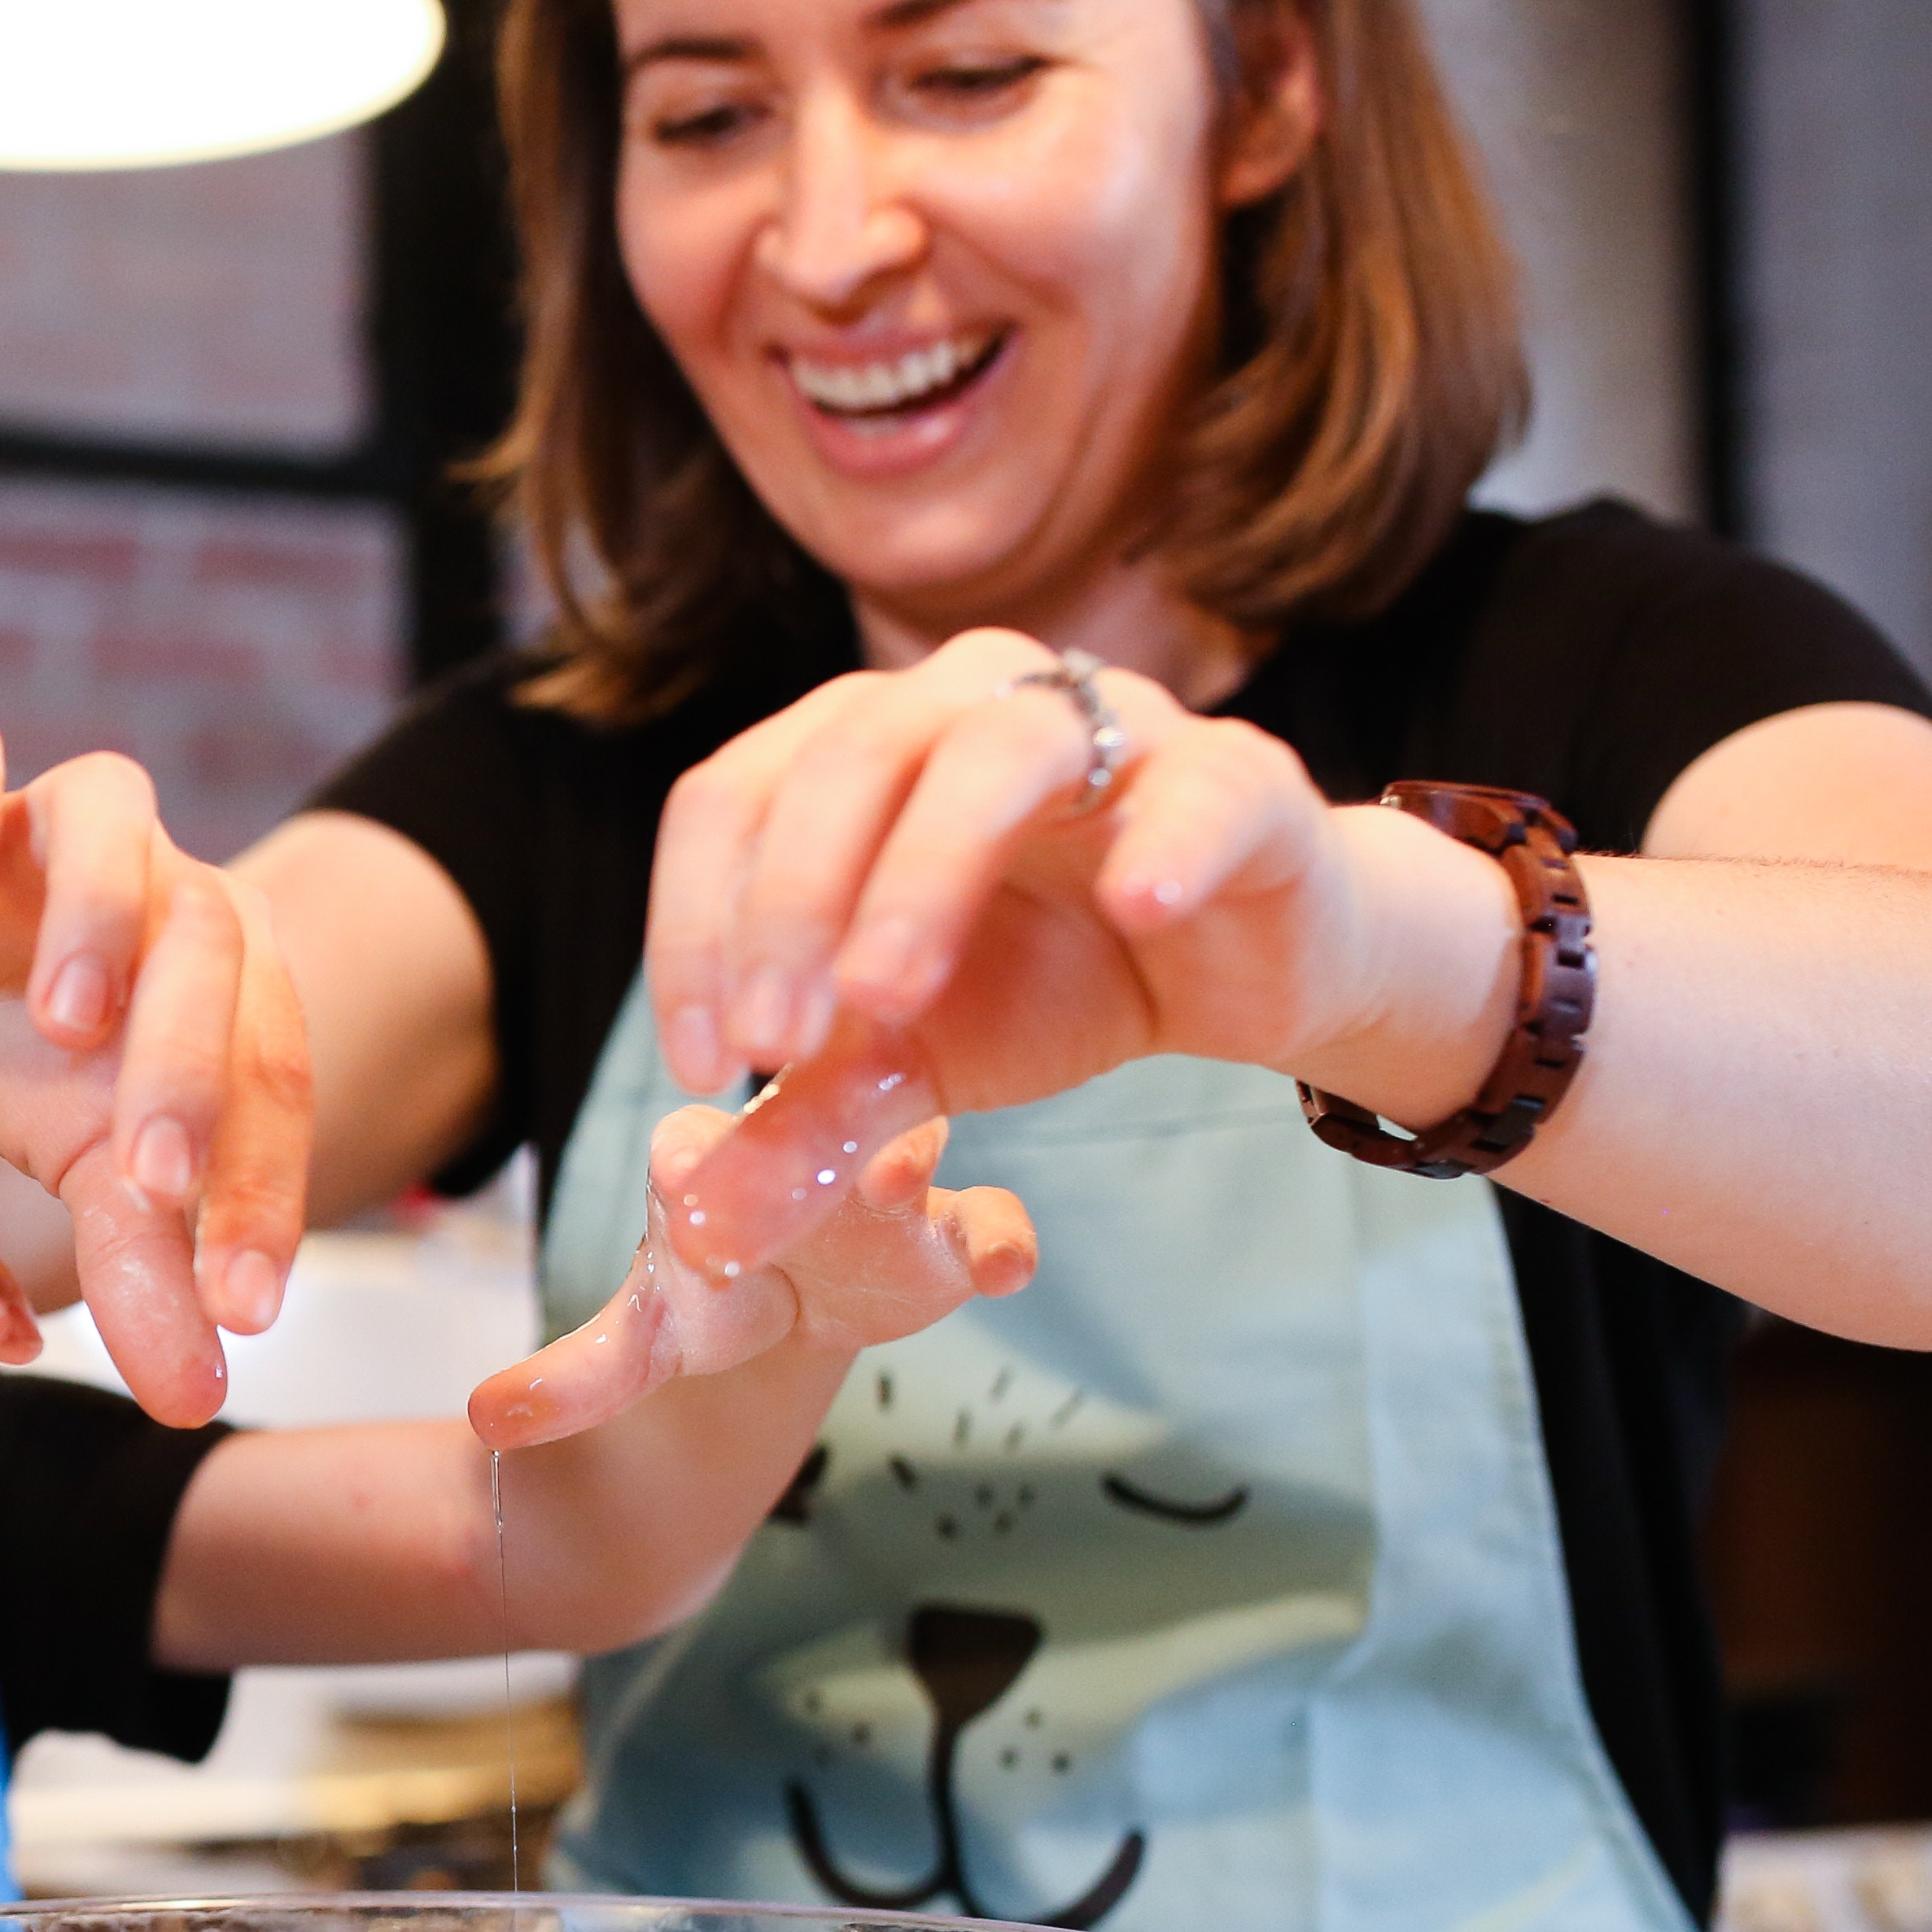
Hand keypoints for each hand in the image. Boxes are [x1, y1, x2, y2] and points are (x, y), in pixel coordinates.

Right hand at [0, 715, 313, 1423]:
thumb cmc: (30, 1073)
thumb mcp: (85, 1182)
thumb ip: (143, 1276)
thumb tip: (190, 1402)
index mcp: (229, 981)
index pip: (275, 1079)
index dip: (264, 1194)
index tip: (240, 1307)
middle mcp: (159, 882)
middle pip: (209, 944)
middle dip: (188, 1067)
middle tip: (147, 1181)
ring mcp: (53, 820)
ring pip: (112, 812)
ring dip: (99, 916)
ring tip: (62, 1023)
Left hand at [474, 1101, 1037, 1446]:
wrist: (765, 1317)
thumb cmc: (690, 1310)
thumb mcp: (635, 1347)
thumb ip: (573, 1379)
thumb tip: (487, 1421)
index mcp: (699, 1169)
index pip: (687, 1154)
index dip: (688, 1166)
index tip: (683, 1186)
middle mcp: (791, 1154)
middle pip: (807, 1130)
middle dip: (812, 1141)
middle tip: (830, 1167)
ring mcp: (873, 1181)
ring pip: (905, 1148)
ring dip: (909, 1159)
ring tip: (903, 1185)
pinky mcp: (944, 1228)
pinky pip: (984, 1220)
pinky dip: (999, 1237)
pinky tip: (1011, 1271)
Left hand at [647, 629, 1508, 1270]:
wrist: (1228, 973)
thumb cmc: (1048, 979)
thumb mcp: (910, 1061)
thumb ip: (808, 1124)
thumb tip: (705, 1231)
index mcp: (860, 744)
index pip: (735, 797)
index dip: (694, 927)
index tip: (707, 1063)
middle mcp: (967, 699)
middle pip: (850, 756)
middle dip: (792, 903)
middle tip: (776, 1044)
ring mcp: (1109, 723)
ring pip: (996, 754)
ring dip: (925, 872)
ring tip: (887, 998)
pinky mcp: (1237, 777)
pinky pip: (1200, 787)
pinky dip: (1164, 840)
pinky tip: (1134, 909)